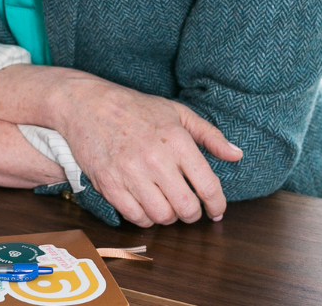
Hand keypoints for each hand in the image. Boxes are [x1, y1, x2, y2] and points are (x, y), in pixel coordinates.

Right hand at [0, 65, 241, 226]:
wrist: (85, 103)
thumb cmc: (132, 107)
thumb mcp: (175, 111)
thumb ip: (209, 134)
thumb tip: (237, 155)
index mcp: (176, 138)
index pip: (208, 186)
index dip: (217, 204)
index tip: (216, 209)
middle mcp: (155, 158)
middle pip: (186, 209)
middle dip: (192, 213)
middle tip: (188, 207)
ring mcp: (130, 172)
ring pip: (162, 217)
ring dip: (167, 216)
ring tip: (165, 203)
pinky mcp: (109, 183)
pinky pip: (136, 217)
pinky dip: (144, 217)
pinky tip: (145, 204)